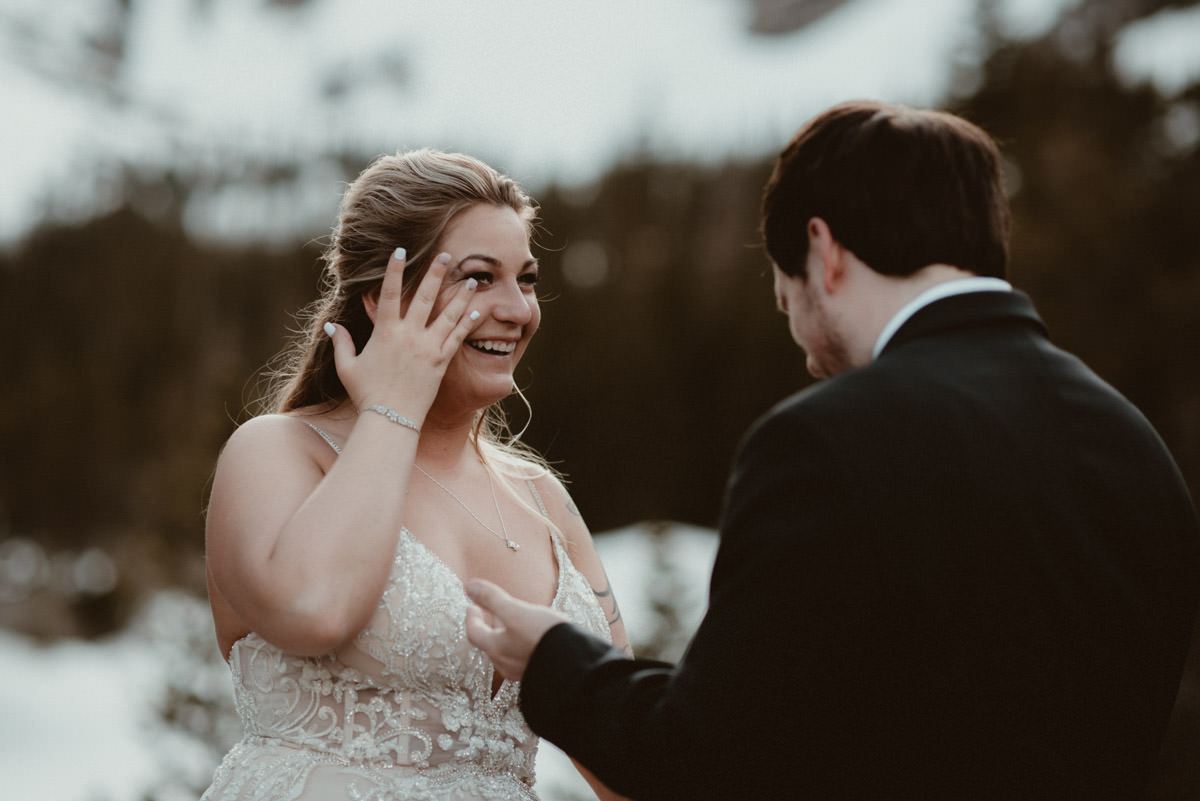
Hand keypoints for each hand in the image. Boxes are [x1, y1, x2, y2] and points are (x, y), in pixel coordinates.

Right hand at [325, 248, 477, 419]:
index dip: (395, 270)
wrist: (391, 418)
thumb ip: (341, 343)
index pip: (390, 293)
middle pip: (425, 296)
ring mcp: (427, 348)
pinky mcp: (441, 362)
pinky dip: (468, 322)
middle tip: (448, 254)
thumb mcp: (347, 367)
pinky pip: (458, 337)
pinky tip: (478, 310)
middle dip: (437, 273)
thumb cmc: (366, 394)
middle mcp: (408, 335)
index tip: (401, 250)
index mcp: (384, 332)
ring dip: (462, 295)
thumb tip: (333, 325)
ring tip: (474, 279)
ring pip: (448, 314)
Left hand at [465, 579, 569, 679]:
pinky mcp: (536, 672)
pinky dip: (519, 644)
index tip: (471, 607)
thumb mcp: (516, 611)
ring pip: (505, 651)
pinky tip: (532, 638)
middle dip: (489, 626)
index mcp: (495, 648)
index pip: (474, 632)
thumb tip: (469, 586)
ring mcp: (520, 671)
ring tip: (513, 622)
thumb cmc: (543, 636)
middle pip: (489, 643)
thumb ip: (492, 598)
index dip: (471, 618)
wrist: (574, 663)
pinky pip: (520, 657)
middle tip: (492, 613)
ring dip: (505, 636)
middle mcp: (504, 663)